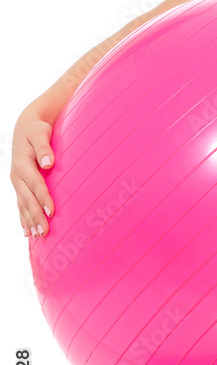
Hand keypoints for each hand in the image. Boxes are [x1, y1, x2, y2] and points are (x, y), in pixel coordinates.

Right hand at [10, 109, 55, 239]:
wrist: (25, 128)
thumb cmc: (37, 130)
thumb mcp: (40, 133)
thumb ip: (44, 148)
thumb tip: (48, 163)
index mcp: (22, 164)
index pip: (35, 184)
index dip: (43, 198)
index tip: (52, 212)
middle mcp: (17, 176)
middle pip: (28, 199)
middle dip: (36, 217)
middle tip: (45, 232)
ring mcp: (17, 182)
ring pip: (23, 205)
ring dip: (30, 221)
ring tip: (38, 236)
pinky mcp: (19, 186)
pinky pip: (20, 205)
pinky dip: (23, 218)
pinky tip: (27, 231)